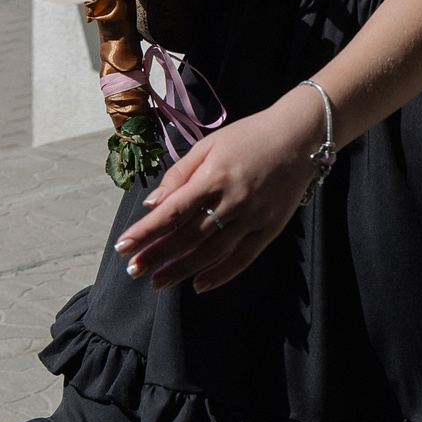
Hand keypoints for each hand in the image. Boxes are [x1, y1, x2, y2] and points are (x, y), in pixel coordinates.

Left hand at [114, 89, 323, 291]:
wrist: (299, 136)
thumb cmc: (248, 137)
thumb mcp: (209, 145)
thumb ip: (179, 175)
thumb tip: (152, 204)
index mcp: (214, 176)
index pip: (172, 211)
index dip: (145, 231)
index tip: (122, 246)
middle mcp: (233, 200)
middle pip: (188, 236)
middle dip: (157, 255)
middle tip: (133, 271)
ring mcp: (253, 218)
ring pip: (211, 252)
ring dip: (182, 270)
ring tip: (158, 282)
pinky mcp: (270, 229)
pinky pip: (242, 258)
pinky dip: (220, 274)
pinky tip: (199, 284)